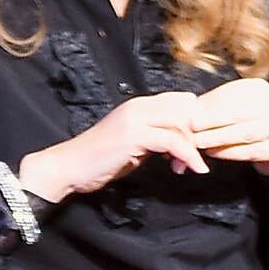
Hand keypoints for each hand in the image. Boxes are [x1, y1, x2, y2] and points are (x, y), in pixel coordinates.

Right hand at [19, 90, 207, 200]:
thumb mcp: (134, 143)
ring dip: (194, 147)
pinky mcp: (134, 136)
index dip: (194, 121)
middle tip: (196, 157)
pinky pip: (173, 141)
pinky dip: (188, 156)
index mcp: (138, 105)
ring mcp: (136, 119)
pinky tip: (194, 169)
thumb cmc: (99, 159)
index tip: (196, 144)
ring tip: (193, 167)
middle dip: (198, 134)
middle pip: (186, 109)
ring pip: (182, 123)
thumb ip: (154, 136)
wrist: (69, 166)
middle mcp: (138, 106)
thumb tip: (180, 141)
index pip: (180, 100)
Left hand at [184, 74, 268, 187]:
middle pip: (239, 111)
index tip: (190, 111)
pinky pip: (255, 151)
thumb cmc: (258, 130)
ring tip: (199, 142)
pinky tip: (215, 154)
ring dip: (219, 137)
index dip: (209, 102)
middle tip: (191, 125)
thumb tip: (190, 109)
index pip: (233, 93)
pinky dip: (233, 152)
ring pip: (247, 131)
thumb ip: (220, 109)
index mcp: (262, 91)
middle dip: (212, 119)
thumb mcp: (242, 113)